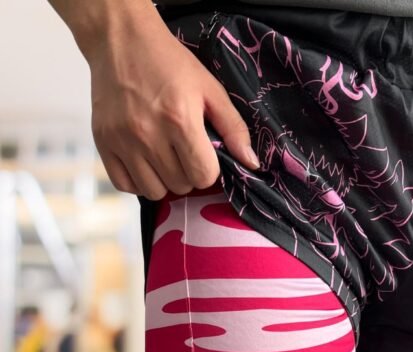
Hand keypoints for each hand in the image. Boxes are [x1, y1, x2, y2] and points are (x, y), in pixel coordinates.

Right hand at [86, 12, 259, 199]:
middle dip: (188, 174)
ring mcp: (123, 141)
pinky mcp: (103, 143)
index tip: (204, 156)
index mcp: (180, 120)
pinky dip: (138, 181)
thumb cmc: (169, 63)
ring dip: (165, 181)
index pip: (203, 175)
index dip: (209, 170)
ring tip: (165, 159)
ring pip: (154, 191)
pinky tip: (145, 164)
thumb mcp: (210, 89)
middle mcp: (149, 134)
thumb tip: (251, 163)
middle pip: (181, 185)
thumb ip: (234, 128)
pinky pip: (125, 185)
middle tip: (184, 153)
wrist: (121, 40)